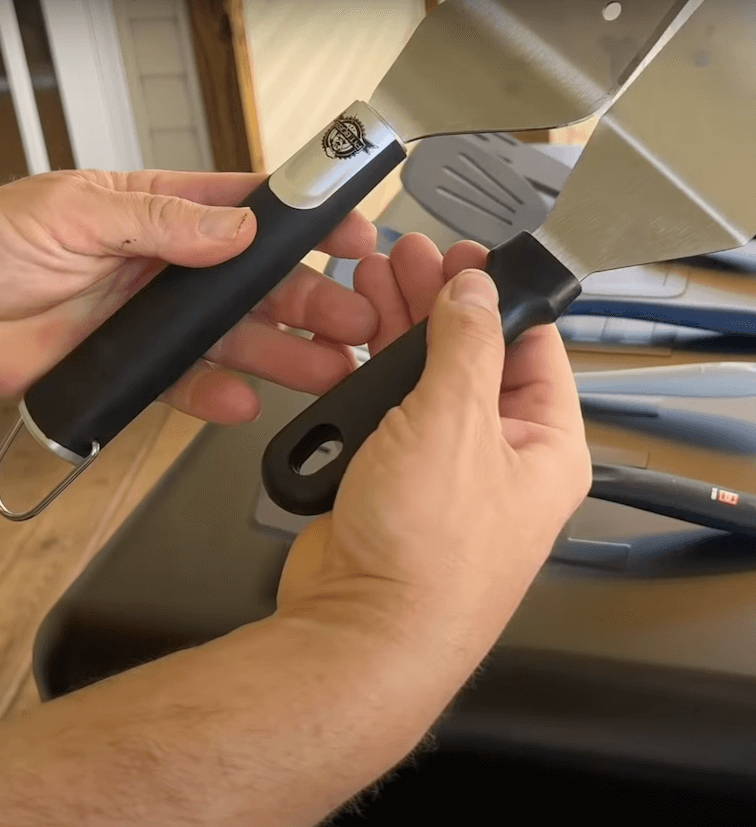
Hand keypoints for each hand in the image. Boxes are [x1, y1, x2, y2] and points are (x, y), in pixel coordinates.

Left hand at [0, 170, 376, 422]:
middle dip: (315, 301)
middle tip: (358, 320)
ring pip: (241, 339)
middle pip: (261, 285)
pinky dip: (220, 397)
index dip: (307, 222)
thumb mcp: (75, 212)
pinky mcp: (142, 368)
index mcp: (162, 212)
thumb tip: (235, 230)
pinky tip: (245, 401)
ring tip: (330, 368)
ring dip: (288, 354)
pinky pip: (193, 386)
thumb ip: (159, 220)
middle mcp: (172, 268)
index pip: (251, 211)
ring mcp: (160, 322)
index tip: (353, 233)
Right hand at [278, 234, 590, 665]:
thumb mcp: (456, 422)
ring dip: (397, 332)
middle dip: (438, 304)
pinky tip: (349, 340)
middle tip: (407, 257)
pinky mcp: (393, 481)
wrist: (359, 630)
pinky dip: (368, 376)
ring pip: (424, 383)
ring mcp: (443, 471)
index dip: (498, 295)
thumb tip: (476, 290)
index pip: (533, 347)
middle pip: (472, 358)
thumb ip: (467, 344)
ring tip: (371, 280)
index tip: (465, 257)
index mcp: (544, 446)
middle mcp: (498, 458)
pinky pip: (388, 416)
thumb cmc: (427, 551)